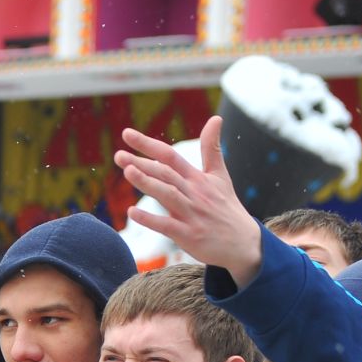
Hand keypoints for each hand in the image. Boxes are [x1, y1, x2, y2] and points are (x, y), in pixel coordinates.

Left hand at [114, 116, 263, 287]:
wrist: (243, 243)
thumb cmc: (226, 208)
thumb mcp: (221, 176)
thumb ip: (212, 148)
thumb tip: (215, 118)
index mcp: (198, 178)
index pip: (170, 156)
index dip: (148, 144)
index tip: (126, 134)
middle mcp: (194, 193)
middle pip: (165, 173)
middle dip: (141, 163)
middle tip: (118, 155)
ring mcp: (191, 213)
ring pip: (168, 195)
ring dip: (148, 183)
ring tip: (127, 172)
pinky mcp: (189, 234)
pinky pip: (167, 225)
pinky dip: (150, 219)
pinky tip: (131, 212)